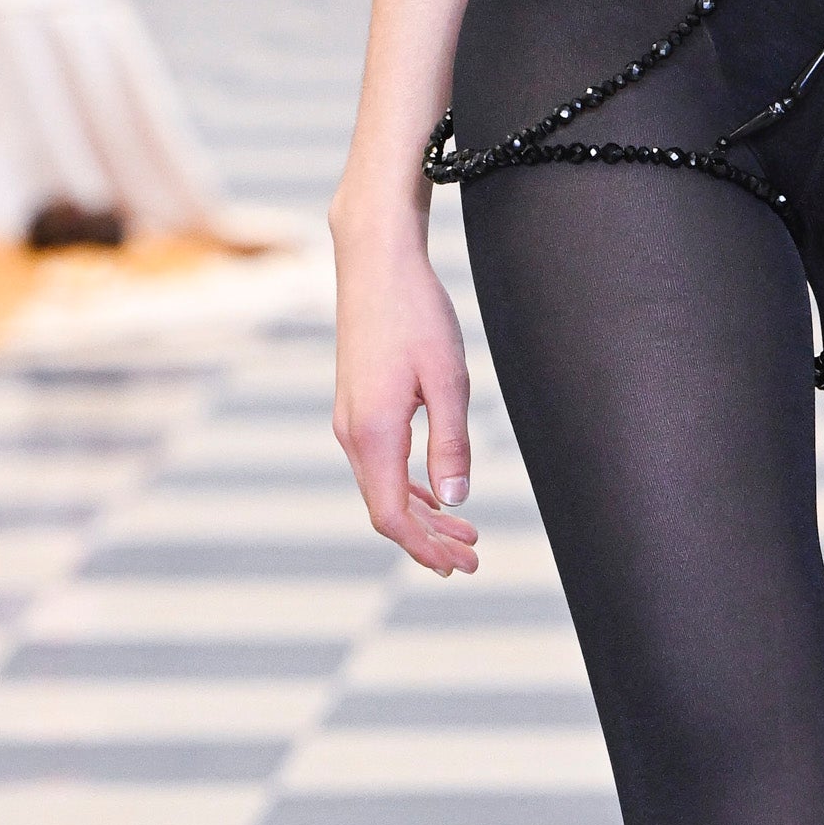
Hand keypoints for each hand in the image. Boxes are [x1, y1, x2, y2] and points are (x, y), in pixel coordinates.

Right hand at [331, 226, 476, 574]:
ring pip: (382, 487)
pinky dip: (408, 486)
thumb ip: (451, 444)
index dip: (425, 547)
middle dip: (428, 539)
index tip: (461, 562)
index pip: (392, 516)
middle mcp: (352, 433)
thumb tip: (456, 501)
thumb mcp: (448, 381)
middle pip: (386, 509)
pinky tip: (437, 491)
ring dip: (422, 514)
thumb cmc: (416, 314)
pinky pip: (380, 462)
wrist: (375, 262)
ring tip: (464, 533)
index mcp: (372, 434)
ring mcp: (350, 419)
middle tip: (472, 558)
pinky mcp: (357, 404)